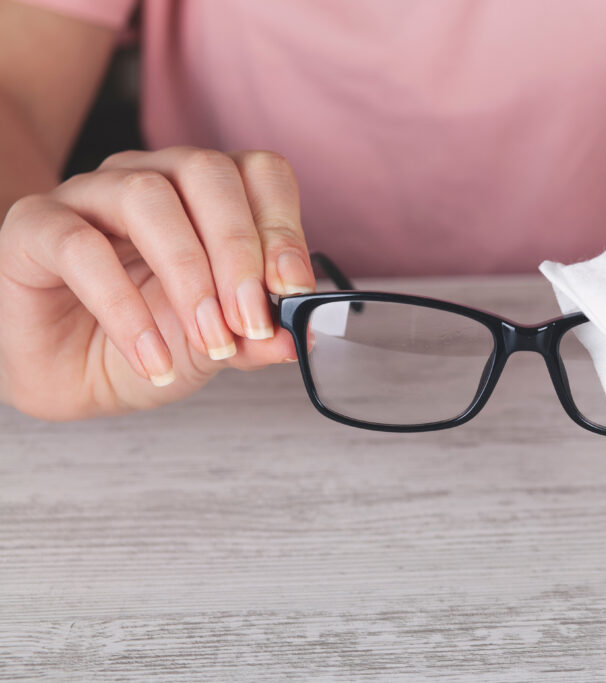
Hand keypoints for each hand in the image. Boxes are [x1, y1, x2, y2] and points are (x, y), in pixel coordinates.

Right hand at [0, 147, 315, 419]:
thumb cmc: (146, 341)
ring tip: (207, 341)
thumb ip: (257, 336)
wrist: (68, 377)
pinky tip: (152, 357)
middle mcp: (152, 178)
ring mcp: (90, 194)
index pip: (259, 174)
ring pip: (147, 197)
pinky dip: (125, 310)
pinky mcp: (35, 227)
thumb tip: (297, 337)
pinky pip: (81, 248)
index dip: (282, 227)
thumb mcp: (216, 346)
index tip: (293, 290)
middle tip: (250, 321)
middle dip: (239, 251)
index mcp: (206, 194)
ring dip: (189, 275)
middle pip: (207, 172)